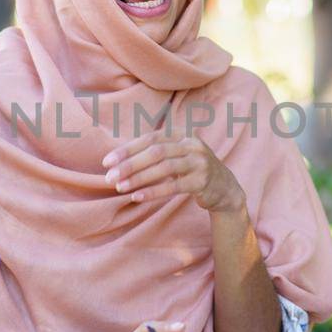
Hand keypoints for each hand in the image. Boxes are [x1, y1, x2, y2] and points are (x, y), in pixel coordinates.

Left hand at [102, 133, 244, 213]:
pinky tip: (138, 196)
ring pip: (164, 167)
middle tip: (109, 177)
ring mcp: (199, 161)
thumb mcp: (177, 156)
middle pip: (155, 152)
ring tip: (120, 187)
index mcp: (181, 135)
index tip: (107, 162)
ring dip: (139, 178)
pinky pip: (174, 186)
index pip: (150, 139)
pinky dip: (154, 191)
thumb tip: (119, 160)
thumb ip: (155, 153)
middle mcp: (191, 144)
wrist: (224, 189)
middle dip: (129, 164)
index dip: (127, 149)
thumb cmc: (192, 171)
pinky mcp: (203, 180)